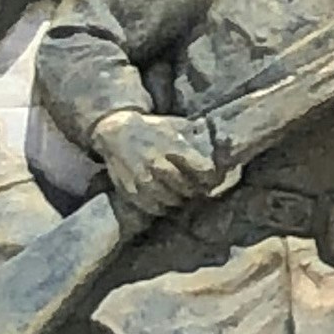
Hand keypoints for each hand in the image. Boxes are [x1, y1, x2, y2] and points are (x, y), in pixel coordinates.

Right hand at [95, 109, 217, 224]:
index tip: (212, 180)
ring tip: (182, 197)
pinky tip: (165, 202)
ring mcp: (144, 179)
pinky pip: (152, 207)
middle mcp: (159, 165)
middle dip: (196, 191)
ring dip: (180, 200)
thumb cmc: (150, 127)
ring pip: (171, 200)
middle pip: (188, 188)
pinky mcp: (131, 189)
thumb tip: (217, 139)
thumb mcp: (175, 125)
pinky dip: (161, 207)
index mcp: (174, 148)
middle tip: (198, 191)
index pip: (203, 170)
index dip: (212, 178)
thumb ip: (194, 134)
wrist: (115, 132)